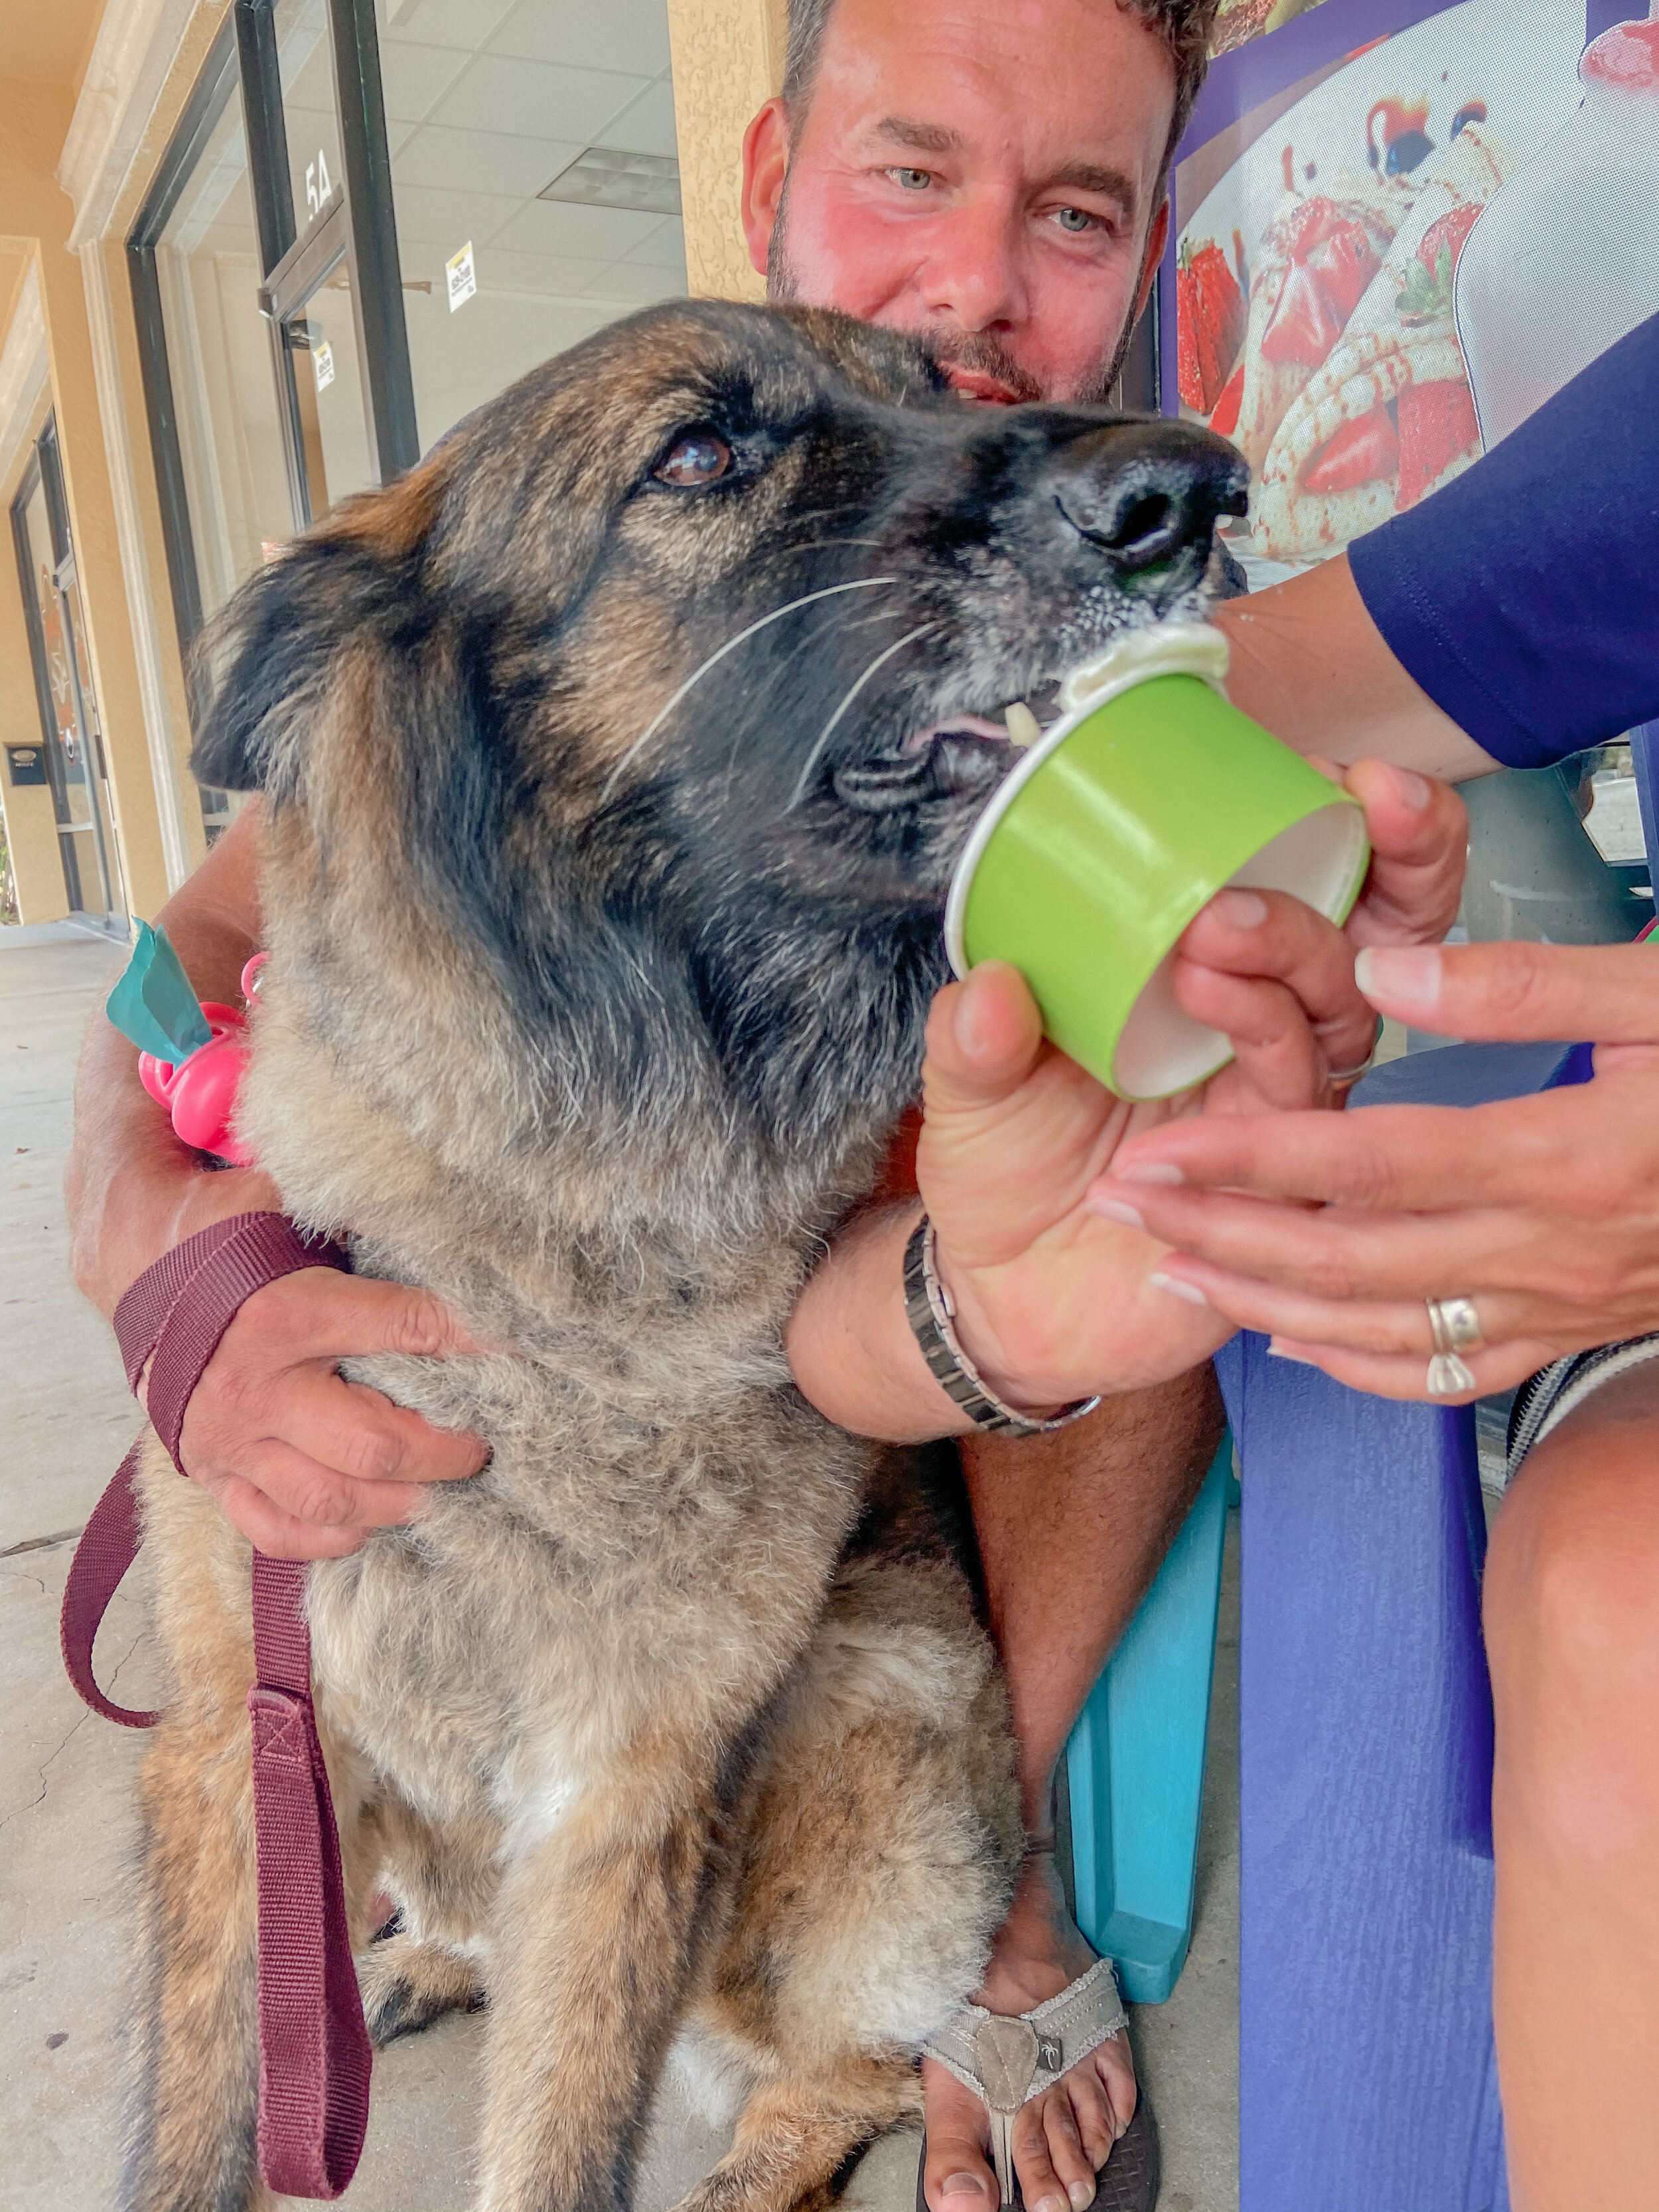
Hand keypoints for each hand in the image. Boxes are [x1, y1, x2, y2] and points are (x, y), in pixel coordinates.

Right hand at [140, 1164, 487, 1559]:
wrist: (131, 1262)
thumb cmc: (225, 1230)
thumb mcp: (287, 1200)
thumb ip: (360, 1211)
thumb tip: (447, 1214)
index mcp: (284, 1316)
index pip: (406, 1332)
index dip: (473, 1342)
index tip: (521, 1351)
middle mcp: (256, 1389)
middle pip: (374, 1445)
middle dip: (447, 1449)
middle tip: (486, 1440)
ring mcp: (231, 1440)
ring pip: (330, 1498)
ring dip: (401, 1502)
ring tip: (447, 1488)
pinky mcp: (212, 1471)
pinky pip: (273, 1529)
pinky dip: (328, 1536)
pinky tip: (370, 1524)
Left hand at [914, 760, 1465, 1406]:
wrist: (1006, 1299)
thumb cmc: (1008, 1170)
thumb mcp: (971, 1085)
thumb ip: (975, 1034)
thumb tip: (990, 983)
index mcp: (1215, 980)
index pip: (1307, 884)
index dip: (1344, 821)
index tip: (1329, 763)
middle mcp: (1266, 1035)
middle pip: (1372, 936)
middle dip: (1397, 861)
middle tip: (1356, 802)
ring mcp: (1280, 1108)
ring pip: (1337, 1014)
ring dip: (1289, 958)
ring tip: (1215, 934)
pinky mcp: (1282, 1185)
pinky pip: (1300, 1117)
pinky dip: (1257, 1051)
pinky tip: (1201, 1017)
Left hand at [1086, 939, 1658, 1401]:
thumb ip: (1532, 986)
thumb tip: (1386, 981)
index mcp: (1562, 1159)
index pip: (1366, 1166)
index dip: (1251, 1159)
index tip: (1160, 1148)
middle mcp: (1548, 1251)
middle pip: (1347, 1259)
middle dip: (1222, 1234)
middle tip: (1124, 1206)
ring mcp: (1562, 1305)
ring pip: (1383, 1329)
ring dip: (1266, 1305)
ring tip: (1173, 1270)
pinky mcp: (1578, 1328)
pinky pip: (1455, 1376)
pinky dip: (1364, 1371)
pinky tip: (1296, 1348)